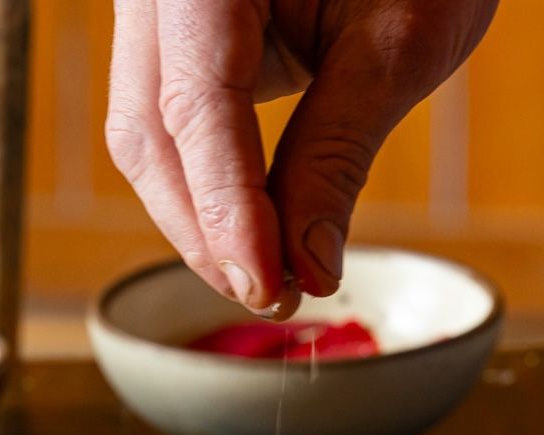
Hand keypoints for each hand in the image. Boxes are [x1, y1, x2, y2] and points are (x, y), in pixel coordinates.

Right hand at [106, 0, 497, 316]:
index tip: (268, 286)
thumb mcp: (397, 45)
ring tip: (268, 277)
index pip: (196, 105)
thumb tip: (309, 269)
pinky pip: (165, 123)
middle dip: (206, 230)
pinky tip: (252, 232)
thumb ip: (338, 156)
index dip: (227, 210)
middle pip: (150, 132)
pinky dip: (207, 186)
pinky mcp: (174, 36)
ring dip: (201, 220)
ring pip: (147, 137)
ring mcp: (157, 7)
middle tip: (273, 297)